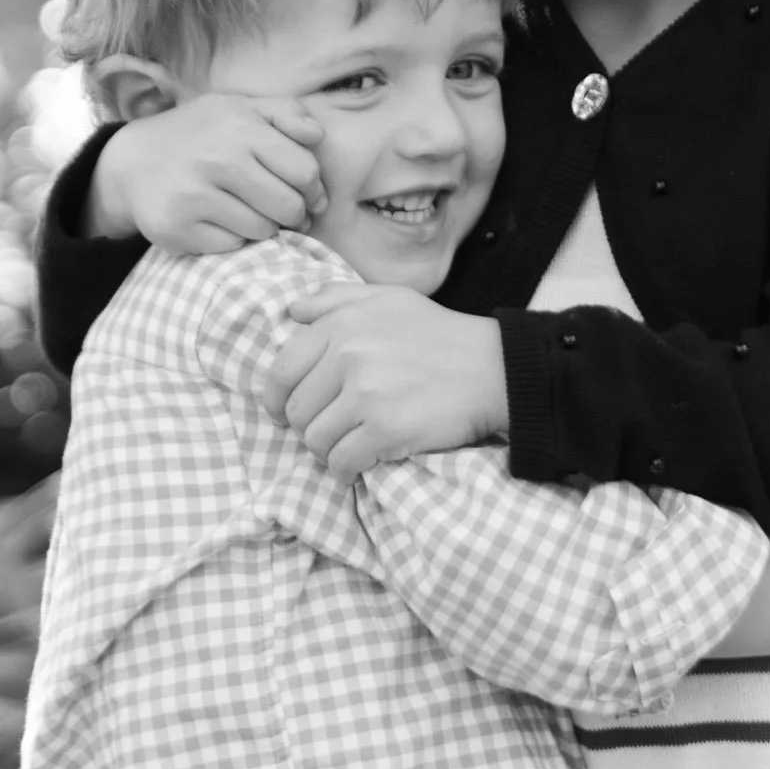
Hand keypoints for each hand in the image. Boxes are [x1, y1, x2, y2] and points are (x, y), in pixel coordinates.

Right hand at [86, 96, 326, 251]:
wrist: (131, 162)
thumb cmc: (200, 134)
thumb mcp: (239, 108)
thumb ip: (285, 112)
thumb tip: (318, 134)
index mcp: (240, 127)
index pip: (305, 172)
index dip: (312, 188)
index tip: (305, 192)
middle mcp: (218, 159)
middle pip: (289, 207)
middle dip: (292, 212)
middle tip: (281, 208)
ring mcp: (194, 196)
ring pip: (262, 230)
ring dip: (263, 226)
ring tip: (247, 210)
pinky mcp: (177, 228)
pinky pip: (232, 246)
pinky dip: (233, 237)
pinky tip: (219, 220)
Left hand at [264, 286, 508, 479]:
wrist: (492, 368)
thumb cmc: (439, 333)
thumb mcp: (388, 298)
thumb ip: (336, 298)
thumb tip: (292, 312)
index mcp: (341, 324)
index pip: (282, 370)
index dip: (277, 398)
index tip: (286, 412)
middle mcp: (348, 356)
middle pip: (297, 411)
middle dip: (309, 426)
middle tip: (331, 430)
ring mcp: (366, 394)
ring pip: (315, 440)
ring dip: (328, 451)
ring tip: (348, 446)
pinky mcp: (385, 429)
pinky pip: (341, 462)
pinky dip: (345, 470)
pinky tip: (358, 466)